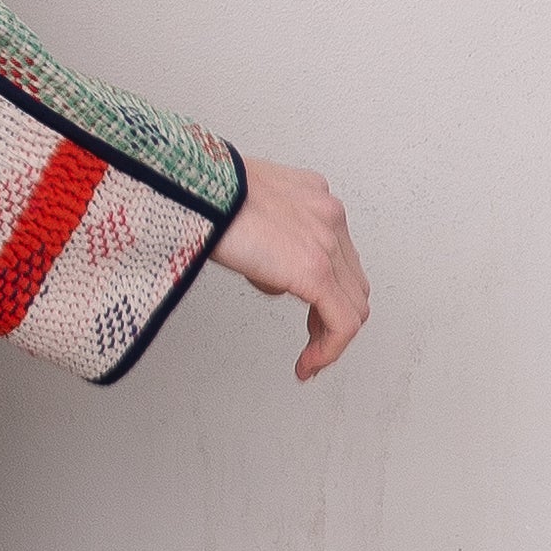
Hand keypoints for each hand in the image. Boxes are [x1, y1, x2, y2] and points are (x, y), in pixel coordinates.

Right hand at [209, 159, 369, 379]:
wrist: (197, 188)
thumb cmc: (205, 192)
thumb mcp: (247, 207)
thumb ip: (268, 233)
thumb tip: (269, 269)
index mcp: (313, 195)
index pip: (339, 252)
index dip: (329, 289)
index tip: (311, 309)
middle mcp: (328, 215)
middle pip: (352, 281)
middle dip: (332, 315)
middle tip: (313, 337)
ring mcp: (327, 242)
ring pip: (353, 305)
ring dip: (331, 337)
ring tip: (310, 357)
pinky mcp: (315, 272)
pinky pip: (341, 324)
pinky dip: (328, 350)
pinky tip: (308, 363)